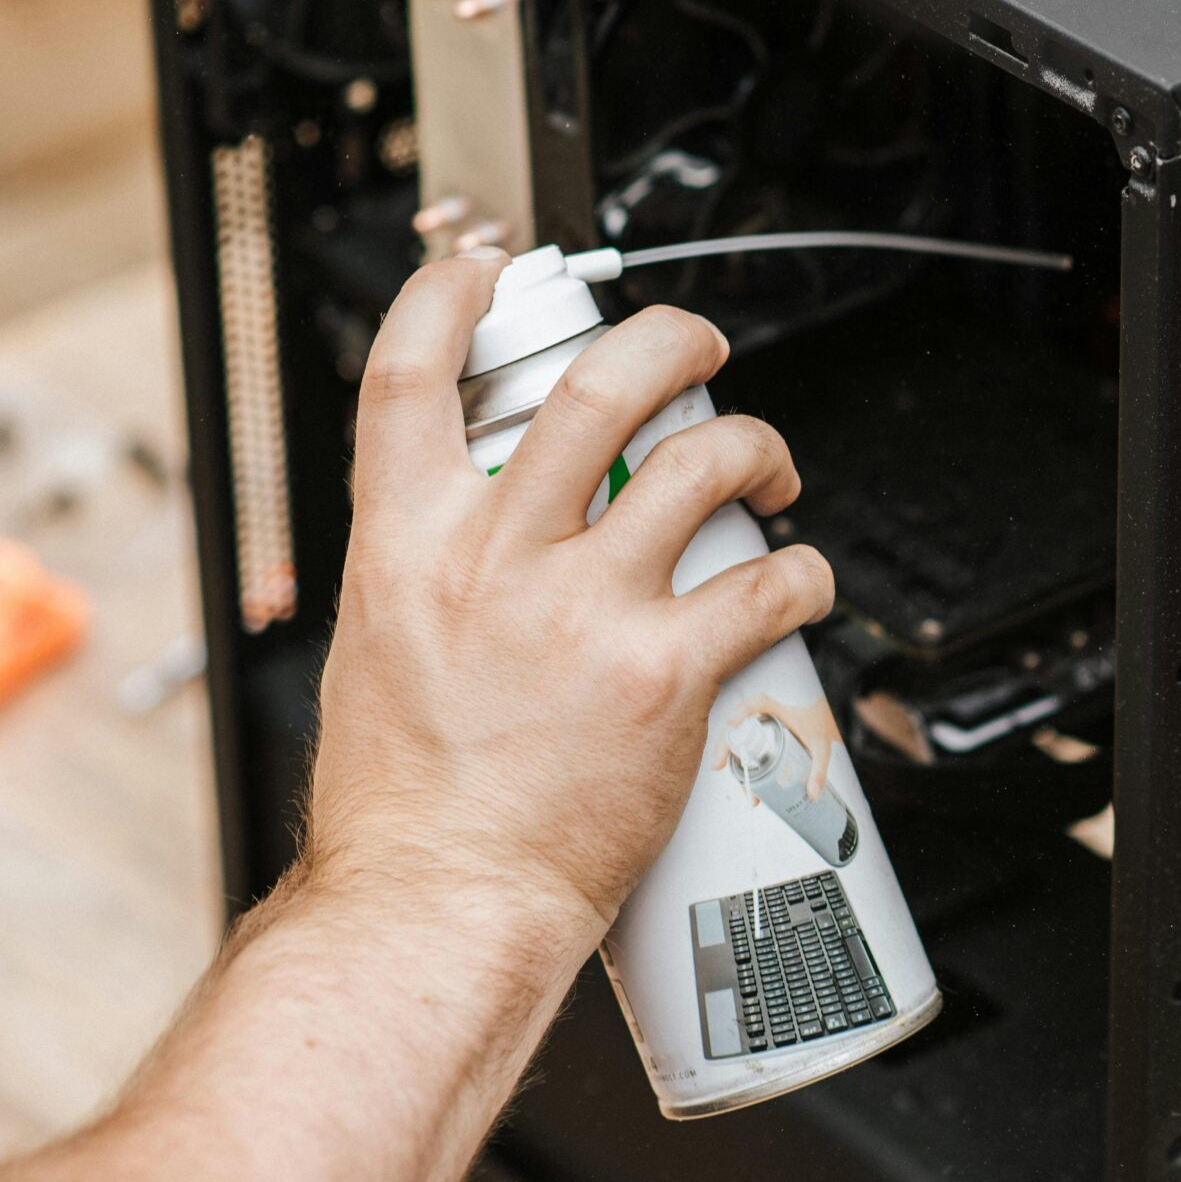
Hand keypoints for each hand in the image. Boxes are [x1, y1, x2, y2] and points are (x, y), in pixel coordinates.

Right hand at [303, 249, 835, 959]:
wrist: (436, 906)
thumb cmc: (405, 812)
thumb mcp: (376, 655)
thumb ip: (429, 579)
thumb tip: (475, 545)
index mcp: (404, 545)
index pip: (407, 376)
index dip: (449, 299)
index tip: (489, 275)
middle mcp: (495, 556)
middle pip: (598, 385)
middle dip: (669, 341)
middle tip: (701, 350)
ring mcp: (583, 608)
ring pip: (703, 464)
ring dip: (758, 450)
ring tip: (770, 474)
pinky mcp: (663, 670)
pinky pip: (764, 586)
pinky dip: (804, 572)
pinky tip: (803, 582)